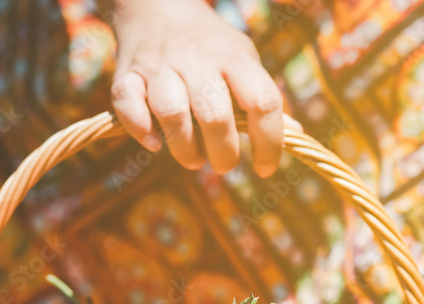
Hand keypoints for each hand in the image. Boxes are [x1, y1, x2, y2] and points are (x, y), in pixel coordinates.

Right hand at [108, 0, 283, 176]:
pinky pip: (128, 106)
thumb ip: (262, 95)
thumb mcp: (243, 59)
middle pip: (215, 115)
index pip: (263, 102)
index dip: (270, 142)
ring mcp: (160, 66)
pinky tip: (155, 143)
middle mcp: (198, 60)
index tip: (266, 168)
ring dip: (184, 149)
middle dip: (224, 153)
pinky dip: (141, 130)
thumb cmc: (210, 46)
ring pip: (172, 114)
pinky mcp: (128, 75)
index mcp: (234, 58)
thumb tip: (296, 130)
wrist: (158, 6)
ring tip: (193, 159)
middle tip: (224, 165)